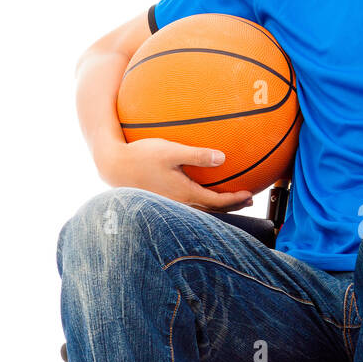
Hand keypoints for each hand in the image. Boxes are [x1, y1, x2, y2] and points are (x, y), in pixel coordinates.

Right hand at [104, 138, 253, 211]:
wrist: (113, 166)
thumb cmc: (141, 155)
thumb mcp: (170, 150)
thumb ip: (197, 155)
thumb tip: (222, 158)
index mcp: (184, 194)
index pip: (217, 202)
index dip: (235, 200)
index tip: (249, 195)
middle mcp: (179, 204)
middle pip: (212, 211)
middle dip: (232, 207)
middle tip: (248, 201)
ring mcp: (170, 205)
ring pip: (201, 210)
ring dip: (219, 207)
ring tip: (231, 200)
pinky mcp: (163, 201)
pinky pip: (189, 205)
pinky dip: (203, 202)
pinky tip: (202, 192)